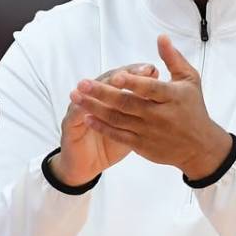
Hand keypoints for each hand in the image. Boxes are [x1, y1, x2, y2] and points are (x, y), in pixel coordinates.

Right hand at [51, 63, 158, 185]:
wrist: (86, 165)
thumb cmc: (111, 145)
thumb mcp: (131, 128)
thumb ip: (143, 111)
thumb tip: (164, 96)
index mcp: (112, 96)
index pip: (125, 78)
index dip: (137, 74)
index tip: (152, 70)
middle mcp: (96, 97)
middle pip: (108, 80)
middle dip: (122, 75)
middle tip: (136, 71)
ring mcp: (81, 107)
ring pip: (91, 92)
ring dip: (102, 86)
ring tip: (114, 81)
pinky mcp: (70, 122)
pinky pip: (76, 113)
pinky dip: (82, 107)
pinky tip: (88, 102)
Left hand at [70, 35, 232, 179]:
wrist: (200, 147)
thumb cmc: (193, 108)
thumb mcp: (189, 80)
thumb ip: (173, 59)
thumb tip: (161, 37)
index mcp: (172, 97)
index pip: (150, 88)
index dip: (133, 82)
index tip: (115, 75)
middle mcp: (160, 116)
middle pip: (127, 103)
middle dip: (103, 93)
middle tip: (83, 83)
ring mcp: (150, 132)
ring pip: (118, 119)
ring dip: (95, 108)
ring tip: (77, 98)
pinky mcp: (143, 145)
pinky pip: (119, 135)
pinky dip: (102, 127)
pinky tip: (88, 118)